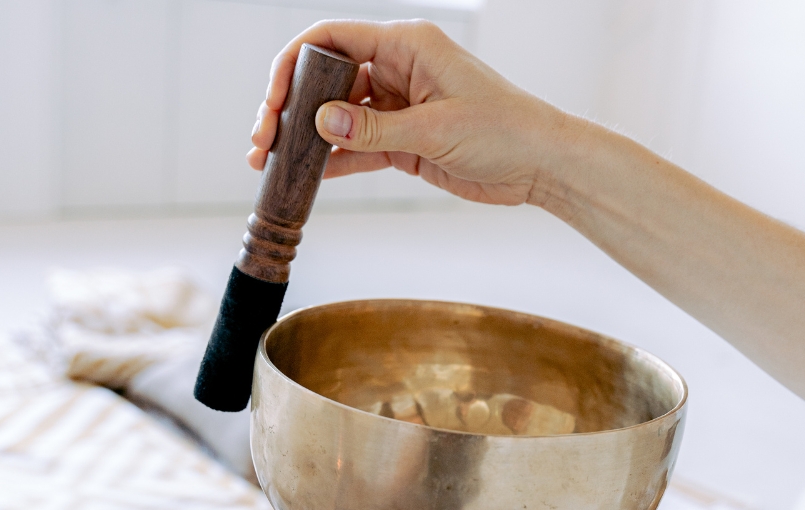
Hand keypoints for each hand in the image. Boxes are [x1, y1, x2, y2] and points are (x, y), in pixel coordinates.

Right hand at [249, 19, 573, 205]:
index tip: (275, 99)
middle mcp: (396, 70)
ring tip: (271, 163)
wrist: (540, 165)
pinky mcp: (403, 141)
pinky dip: (332, 160)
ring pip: (336, 117)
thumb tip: (319, 123)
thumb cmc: (505, 130)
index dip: (295, 64)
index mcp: (406, 46)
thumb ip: (374, 128)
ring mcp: (397, 107)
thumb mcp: (436, 128)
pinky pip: (356, 147)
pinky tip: (306, 176)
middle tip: (263, 139)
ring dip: (305, 139)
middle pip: (326, 79)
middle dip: (290, 108)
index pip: (333, 39)